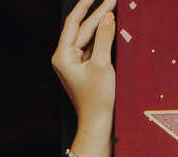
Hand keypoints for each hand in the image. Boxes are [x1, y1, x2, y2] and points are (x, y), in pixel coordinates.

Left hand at [52, 0, 116, 126]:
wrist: (97, 123)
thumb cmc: (96, 99)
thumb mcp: (102, 64)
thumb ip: (104, 37)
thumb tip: (108, 16)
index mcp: (63, 56)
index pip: (73, 22)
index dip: (85, 4)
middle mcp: (65, 58)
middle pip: (83, 28)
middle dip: (99, 13)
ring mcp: (75, 63)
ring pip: (89, 36)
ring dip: (102, 23)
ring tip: (115, 7)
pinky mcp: (85, 67)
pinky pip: (94, 46)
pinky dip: (103, 36)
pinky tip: (112, 25)